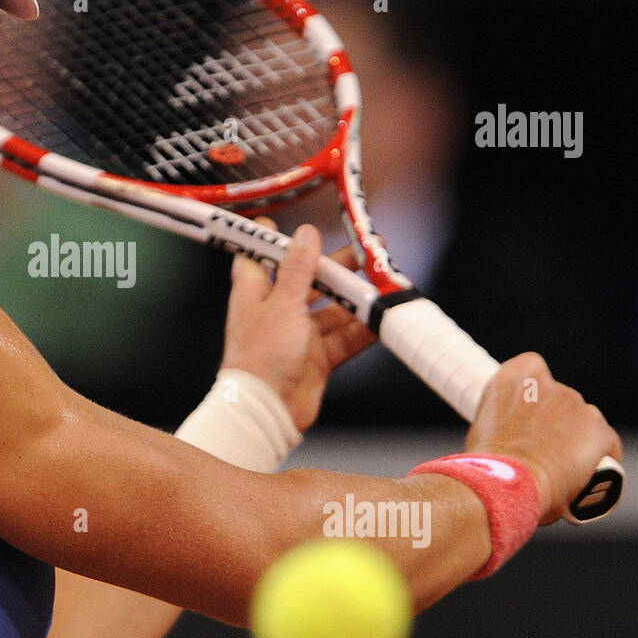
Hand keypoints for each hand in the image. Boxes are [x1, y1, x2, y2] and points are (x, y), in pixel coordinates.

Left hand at [220, 221, 375, 432]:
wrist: (266, 411)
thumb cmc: (260, 358)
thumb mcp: (282, 303)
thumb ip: (297, 269)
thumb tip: (306, 235)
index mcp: (255, 293)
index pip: (261, 258)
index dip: (274, 241)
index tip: (294, 225)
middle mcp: (276, 312)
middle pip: (308, 282)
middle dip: (335, 268)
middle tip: (364, 253)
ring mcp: (298, 336)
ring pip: (331, 311)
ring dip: (354, 300)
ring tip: (381, 285)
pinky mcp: (316, 359)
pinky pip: (344, 339)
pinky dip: (362, 331)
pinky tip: (381, 320)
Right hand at [466, 352, 622, 524]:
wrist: (508, 485)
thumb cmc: (489, 466)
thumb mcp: (484, 431)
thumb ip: (504, 422)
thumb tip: (513, 440)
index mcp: (515, 376)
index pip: (533, 369)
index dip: (534, 395)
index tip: (528, 418)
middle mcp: (550, 384)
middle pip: (562, 400)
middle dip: (557, 423)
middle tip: (543, 452)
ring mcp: (579, 407)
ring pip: (585, 422)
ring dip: (577, 440)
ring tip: (562, 470)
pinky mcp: (602, 432)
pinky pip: (606, 445)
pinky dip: (600, 459)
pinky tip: (587, 478)